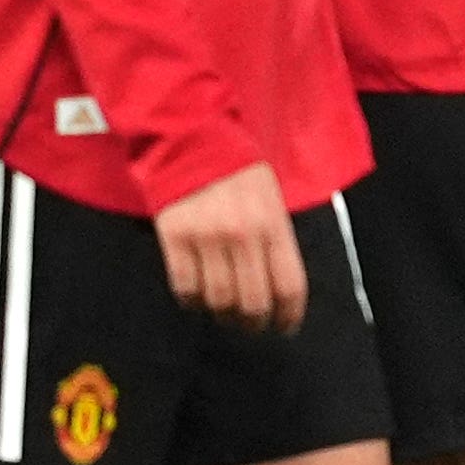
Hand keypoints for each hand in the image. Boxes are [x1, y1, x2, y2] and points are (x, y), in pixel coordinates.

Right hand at [155, 162, 304, 333]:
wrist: (191, 137)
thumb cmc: (237, 168)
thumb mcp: (271, 197)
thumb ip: (276, 238)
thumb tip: (278, 286)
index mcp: (274, 224)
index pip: (290, 286)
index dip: (289, 316)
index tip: (285, 327)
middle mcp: (243, 235)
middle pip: (254, 302)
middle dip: (254, 323)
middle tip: (251, 326)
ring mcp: (206, 237)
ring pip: (218, 300)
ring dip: (222, 314)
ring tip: (223, 312)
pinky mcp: (174, 237)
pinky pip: (184, 287)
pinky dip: (191, 300)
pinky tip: (196, 296)